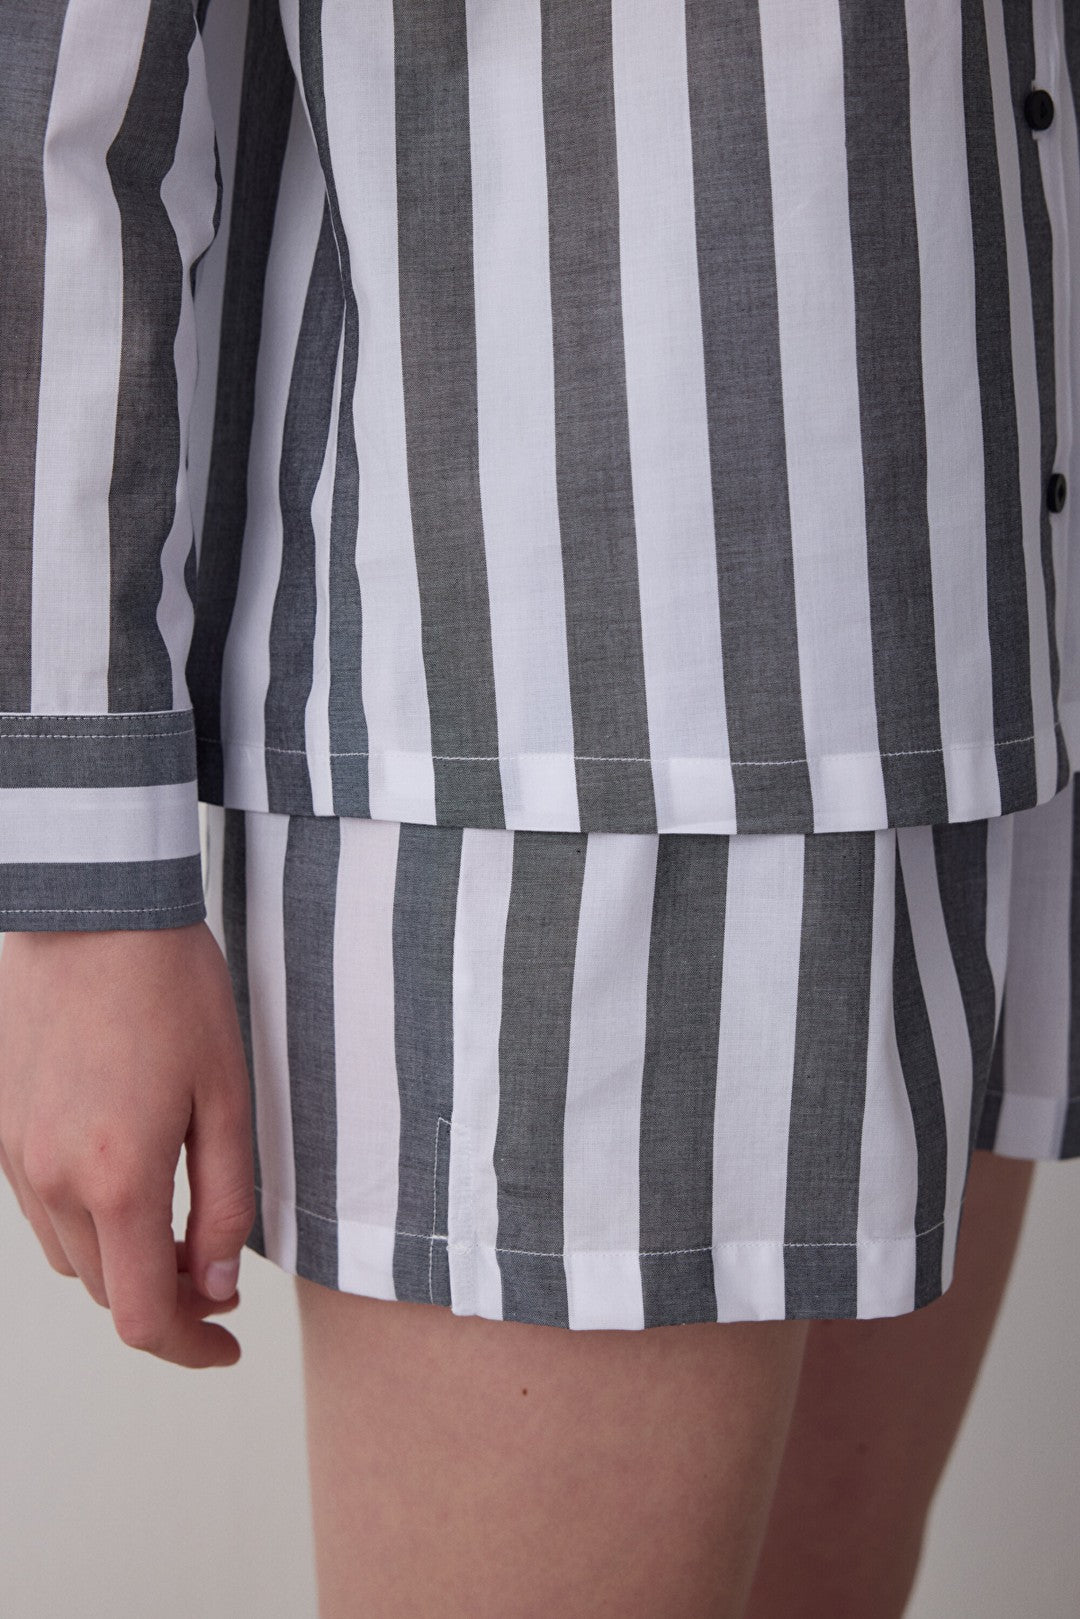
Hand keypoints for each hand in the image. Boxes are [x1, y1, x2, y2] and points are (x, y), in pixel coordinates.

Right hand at [0, 921, 255, 1368]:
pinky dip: (87, 1222)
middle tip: (219, 1274)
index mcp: (117, 1179)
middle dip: (168, 1303)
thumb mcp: (227, 1097)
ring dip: (124, 1263)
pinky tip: (127, 1182)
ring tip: (178, 1227)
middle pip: (105, 1294)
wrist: (95, 911)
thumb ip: (225, 1202)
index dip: (190, 1348)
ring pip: (70, 1257)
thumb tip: (218, 1284)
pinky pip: (41, 1211)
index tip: (227, 1343)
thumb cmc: (173, 993)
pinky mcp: (1, 1129)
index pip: (144, 1316)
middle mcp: (52, 1181)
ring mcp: (16, 1157)